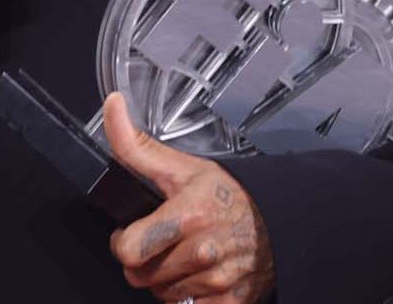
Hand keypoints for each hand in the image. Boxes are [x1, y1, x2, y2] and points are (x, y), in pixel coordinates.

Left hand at [104, 92, 276, 302]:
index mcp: (188, 215)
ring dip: (167, 280)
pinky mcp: (230, 302)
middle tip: (162, 244)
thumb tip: (112, 107)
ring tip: (184, 257)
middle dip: (144, 262)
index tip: (133, 233)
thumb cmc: (229, 193)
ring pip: (162, 296)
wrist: (280, 218)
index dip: (123, 242)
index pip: (127, 250)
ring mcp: (218, 281)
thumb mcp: (182, 167)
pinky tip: (199, 277)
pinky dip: (190, 299)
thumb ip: (137, 145)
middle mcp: (203, 251)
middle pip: (140, 276)